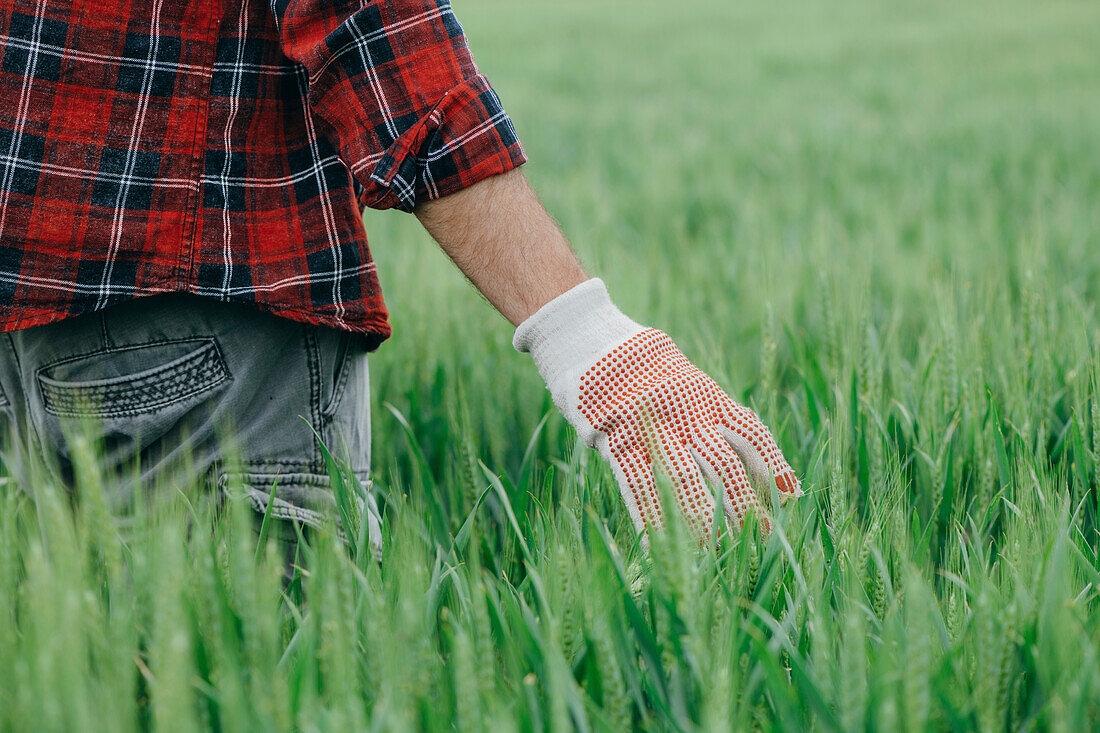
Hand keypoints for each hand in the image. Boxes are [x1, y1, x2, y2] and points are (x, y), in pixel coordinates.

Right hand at [515, 279, 800, 540]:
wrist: (595, 345)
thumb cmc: (648, 371)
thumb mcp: (691, 382)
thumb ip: (717, 411)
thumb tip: (754, 440)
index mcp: (707, 396)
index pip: (751, 434)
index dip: (773, 466)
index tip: (789, 496)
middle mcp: (685, 413)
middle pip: (724, 465)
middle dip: (744, 504)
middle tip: (760, 536)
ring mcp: (651, 429)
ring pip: (684, 480)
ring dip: (703, 519)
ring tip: (717, 549)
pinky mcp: (617, 442)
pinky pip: (639, 486)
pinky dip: (652, 518)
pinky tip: (663, 545)